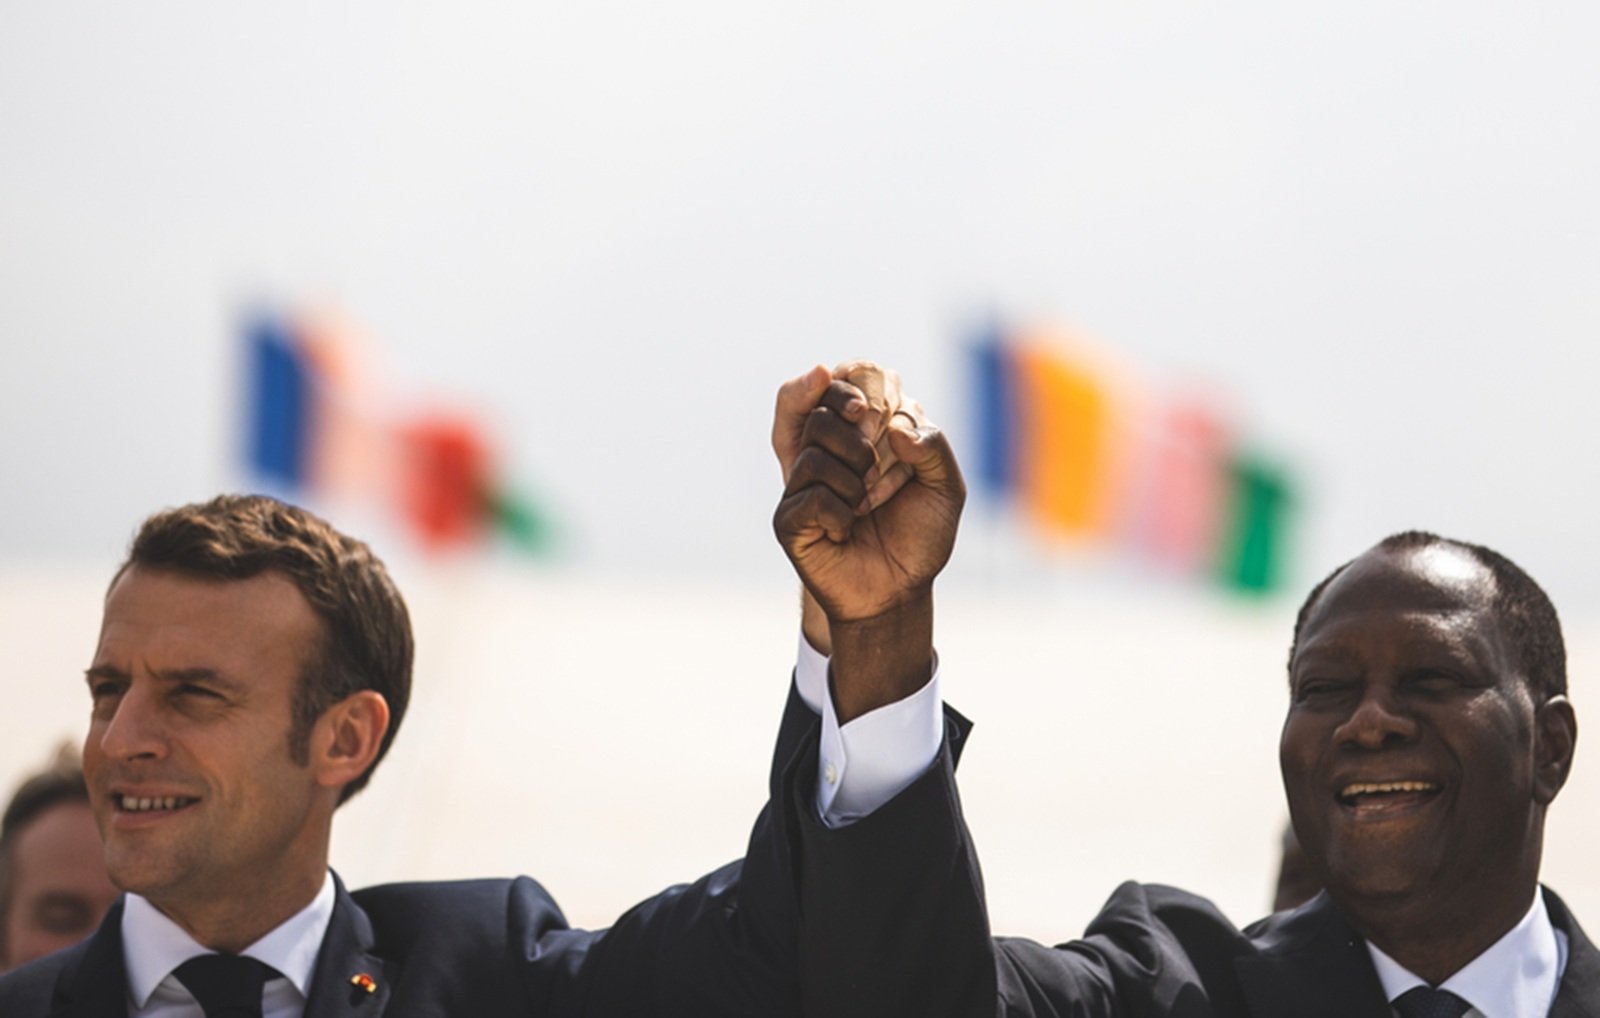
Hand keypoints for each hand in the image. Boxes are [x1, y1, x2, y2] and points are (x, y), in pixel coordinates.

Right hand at [772, 362, 925, 650]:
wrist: (900, 592)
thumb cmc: (920, 537)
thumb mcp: (945, 487)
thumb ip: (933, 445)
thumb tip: (894, 428)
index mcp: (857, 434)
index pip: (837, 384)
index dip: (848, 385)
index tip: (867, 408)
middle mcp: (824, 453)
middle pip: (820, 411)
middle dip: (857, 437)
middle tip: (875, 466)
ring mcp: (801, 485)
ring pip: (813, 451)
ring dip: (854, 480)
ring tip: (866, 505)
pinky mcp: (789, 518)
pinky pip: (810, 495)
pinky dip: (840, 511)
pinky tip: (846, 529)